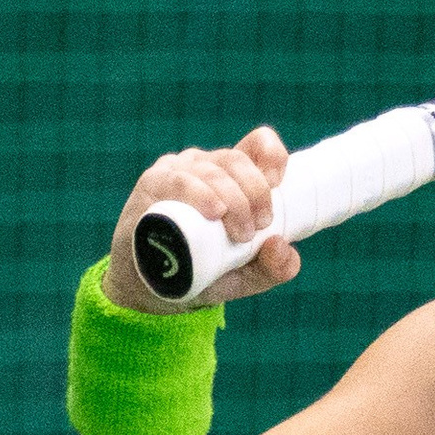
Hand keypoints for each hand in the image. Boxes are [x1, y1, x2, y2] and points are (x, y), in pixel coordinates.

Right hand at [105, 127, 303, 310]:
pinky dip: (200, 193)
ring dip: (235, 200)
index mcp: (232, 177)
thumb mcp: (243, 276)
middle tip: (259, 227)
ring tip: (240, 234)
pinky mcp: (152, 185)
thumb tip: (284, 248)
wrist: (150, 288)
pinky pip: (178, 180)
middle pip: (238, 159)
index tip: (278, 184)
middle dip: (257, 192)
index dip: (272, 155)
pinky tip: (214, 211)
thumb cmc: (200, 273)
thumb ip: (271, 268)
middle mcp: (206, 167)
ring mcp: (178, 172)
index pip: (256, 145)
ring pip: (213, 169)